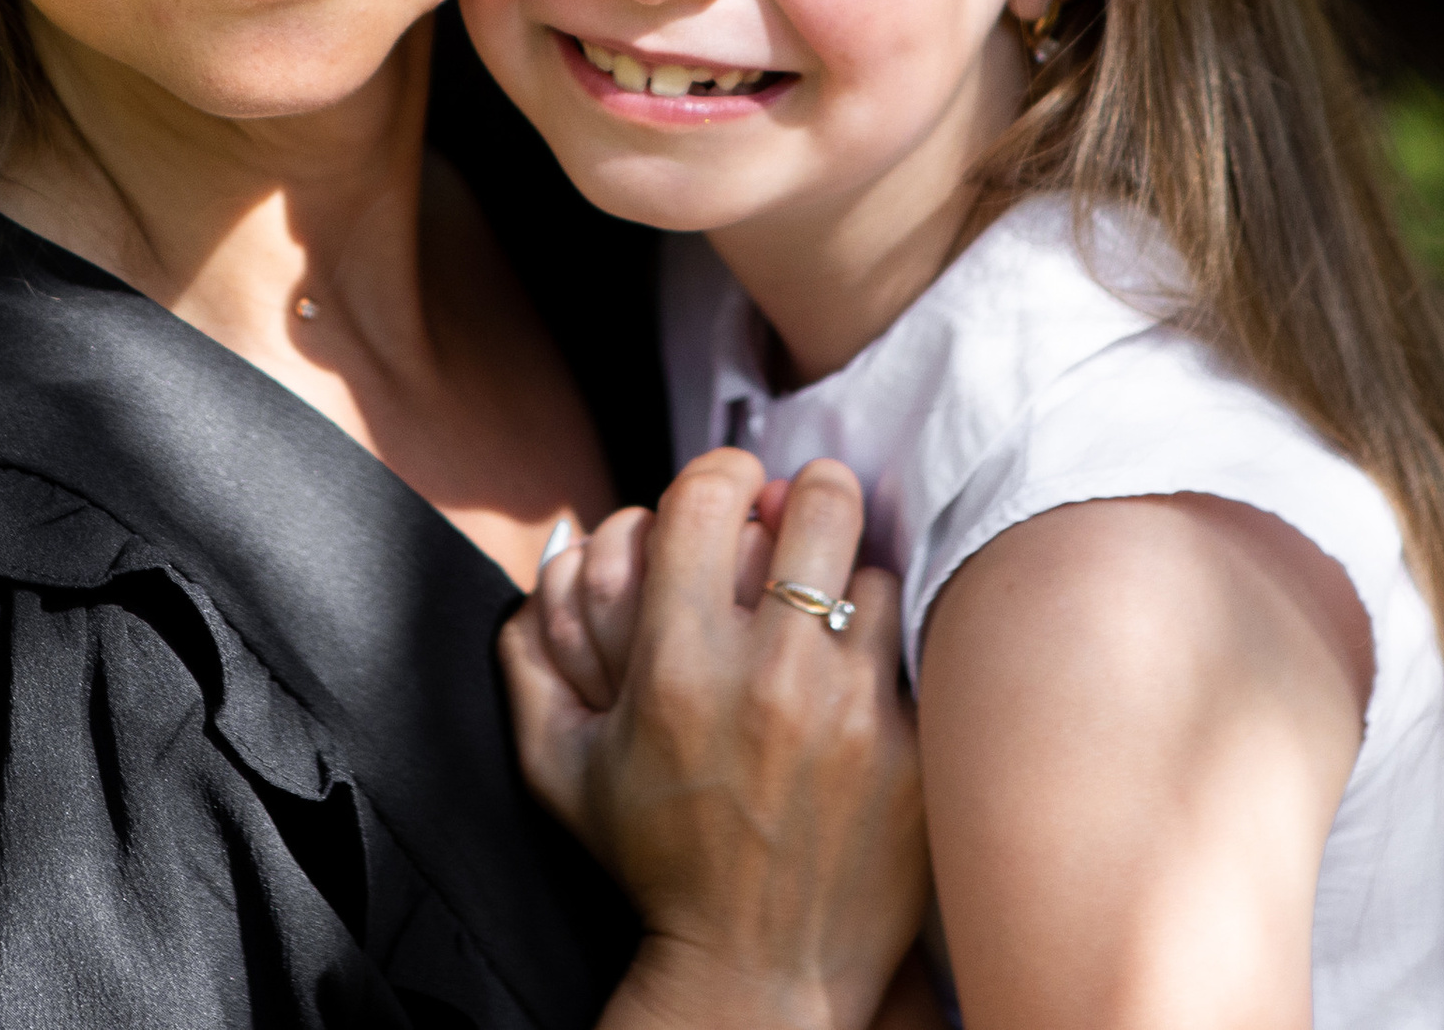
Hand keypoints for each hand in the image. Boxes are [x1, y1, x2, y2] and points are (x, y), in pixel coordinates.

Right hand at [503, 451, 926, 1029]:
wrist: (755, 971)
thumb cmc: (654, 862)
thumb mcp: (558, 766)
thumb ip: (529, 653)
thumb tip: (559, 545)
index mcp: (678, 664)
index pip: (710, 496)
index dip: (721, 471)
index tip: (733, 485)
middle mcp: (769, 676)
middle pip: (815, 503)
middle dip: (806, 491)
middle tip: (800, 507)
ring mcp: (850, 712)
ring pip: (873, 571)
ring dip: (848, 577)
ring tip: (830, 604)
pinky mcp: (912, 753)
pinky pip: (914, 649)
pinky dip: (885, 649)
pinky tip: (860, 672)